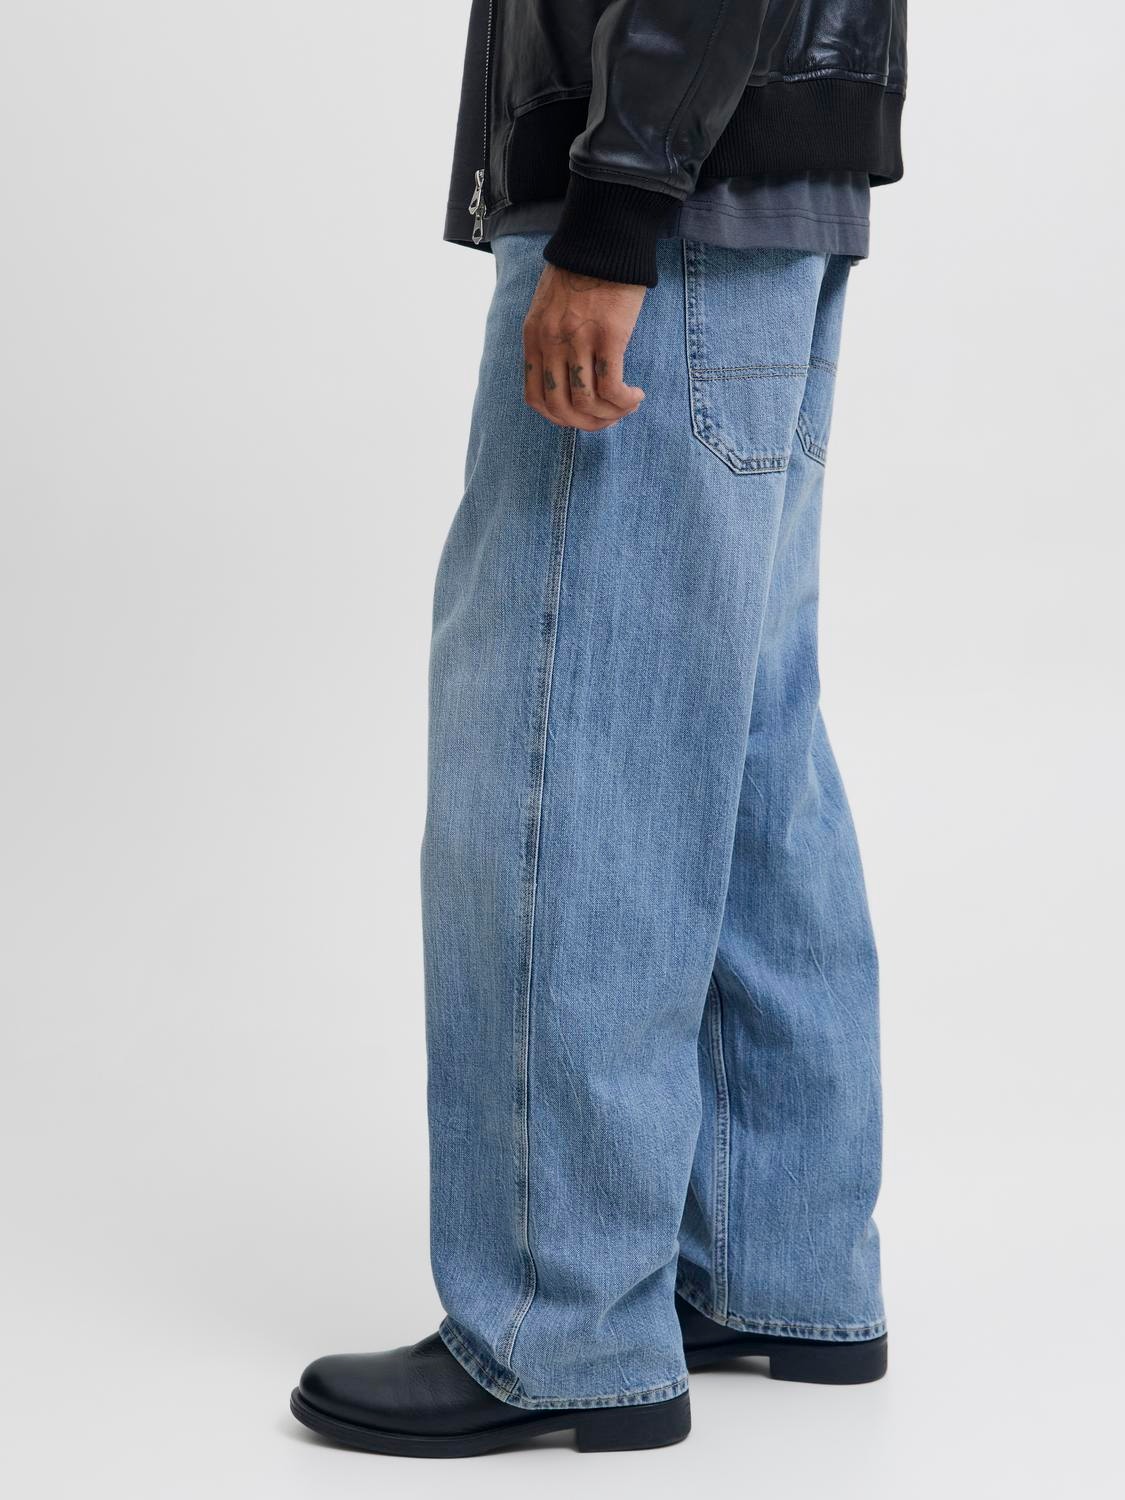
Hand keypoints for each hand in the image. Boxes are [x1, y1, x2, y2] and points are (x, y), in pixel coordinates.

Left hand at [522, 265, 646, 429]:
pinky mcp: (609, 336)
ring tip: (626, 405)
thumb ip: (550, 338)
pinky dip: (624, 401)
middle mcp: (551, 343)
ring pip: (587, 403)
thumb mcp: (548, 306)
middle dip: (586, 424)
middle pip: (561, 408)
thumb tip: (565, 375)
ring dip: (609, 415)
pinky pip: (611, 387)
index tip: (581, 415)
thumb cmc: (581, 270)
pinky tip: (636, 395)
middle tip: (608, 418)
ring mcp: (578, 340)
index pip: (536, 398)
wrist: (604, 237)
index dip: (560, 418)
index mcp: (534, 338)